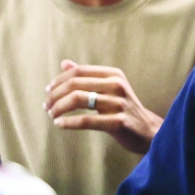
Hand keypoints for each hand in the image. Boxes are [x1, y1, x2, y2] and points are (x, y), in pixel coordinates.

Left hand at [44, 60, 163, 153]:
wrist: (147, 131)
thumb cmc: (123, 109)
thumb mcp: (108, 89)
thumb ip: (87, 77)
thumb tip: (64, 63)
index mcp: (114, 75)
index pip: (78, 71)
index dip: (58, 80)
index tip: (48, 91)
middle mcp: (117, 85)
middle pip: (75, 84)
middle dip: (55, 95)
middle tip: (46, 106)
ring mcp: (119, 103)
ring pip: (78, 100)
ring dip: (58, 108)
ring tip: (51, 114)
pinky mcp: (118, 122)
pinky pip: (86, 120)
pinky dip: (69, 122)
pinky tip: (59, 124)